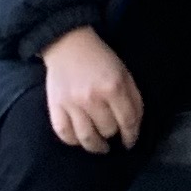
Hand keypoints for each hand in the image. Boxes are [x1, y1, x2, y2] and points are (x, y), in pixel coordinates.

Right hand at [42, 27, 142, 152]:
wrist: (68, 43)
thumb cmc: (100, 58)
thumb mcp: (124, 72)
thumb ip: (133, 97)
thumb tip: (135, 124)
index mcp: (113, 88)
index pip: (127, 121)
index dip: (131, 136)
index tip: (130, 142)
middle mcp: (93, 99)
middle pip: (108, 130)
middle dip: (113, 134)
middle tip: (113, 134)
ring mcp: (72, 105)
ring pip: (87, 138)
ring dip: (96, 146)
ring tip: (100, 147)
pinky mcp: (55, 107)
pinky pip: (64, 134)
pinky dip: (73, 142)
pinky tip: (80, 140)